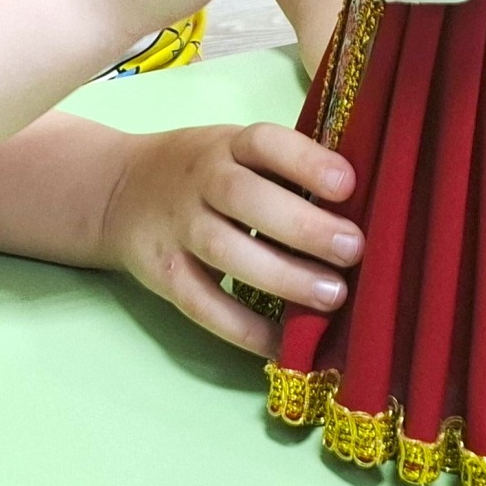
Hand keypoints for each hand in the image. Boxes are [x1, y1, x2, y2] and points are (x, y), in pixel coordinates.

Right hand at [97, 121, 362, 355]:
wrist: (117, 191)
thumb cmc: (204, 172)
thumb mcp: (234, 152)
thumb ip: (284, 173)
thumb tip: (368, 209)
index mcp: (225, 145)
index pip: (262, 142)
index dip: (304, 160)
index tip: (347, 184)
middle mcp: (197, 180)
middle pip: (242, 196)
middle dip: (302, 225)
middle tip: (353, 250)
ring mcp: (176, 227)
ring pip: (224, 250)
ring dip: (281, 275)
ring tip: (333, 296)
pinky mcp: (163, 274)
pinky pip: (203, 304)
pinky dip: (245, 329)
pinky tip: (285, 343)